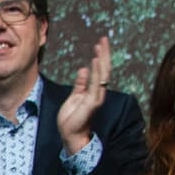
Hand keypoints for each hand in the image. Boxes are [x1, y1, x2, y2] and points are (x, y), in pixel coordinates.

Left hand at [57, 35, 111, 153]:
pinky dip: (96, 72)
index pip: (100, 70)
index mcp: (94, 91)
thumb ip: (80, 84)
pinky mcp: (92, 102)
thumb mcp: (74, 97)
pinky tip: (94, 61)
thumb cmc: (72, 119)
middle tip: (103, 39)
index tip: (99, 44)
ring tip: (100, 45)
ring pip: (102, 74)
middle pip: (104, 69)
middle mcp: (98, 92)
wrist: (70, 135)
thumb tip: (84, 69)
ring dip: (101, 59)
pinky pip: (95, 84)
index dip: (101, 57)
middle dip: (104, 53)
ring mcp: (96, 97)